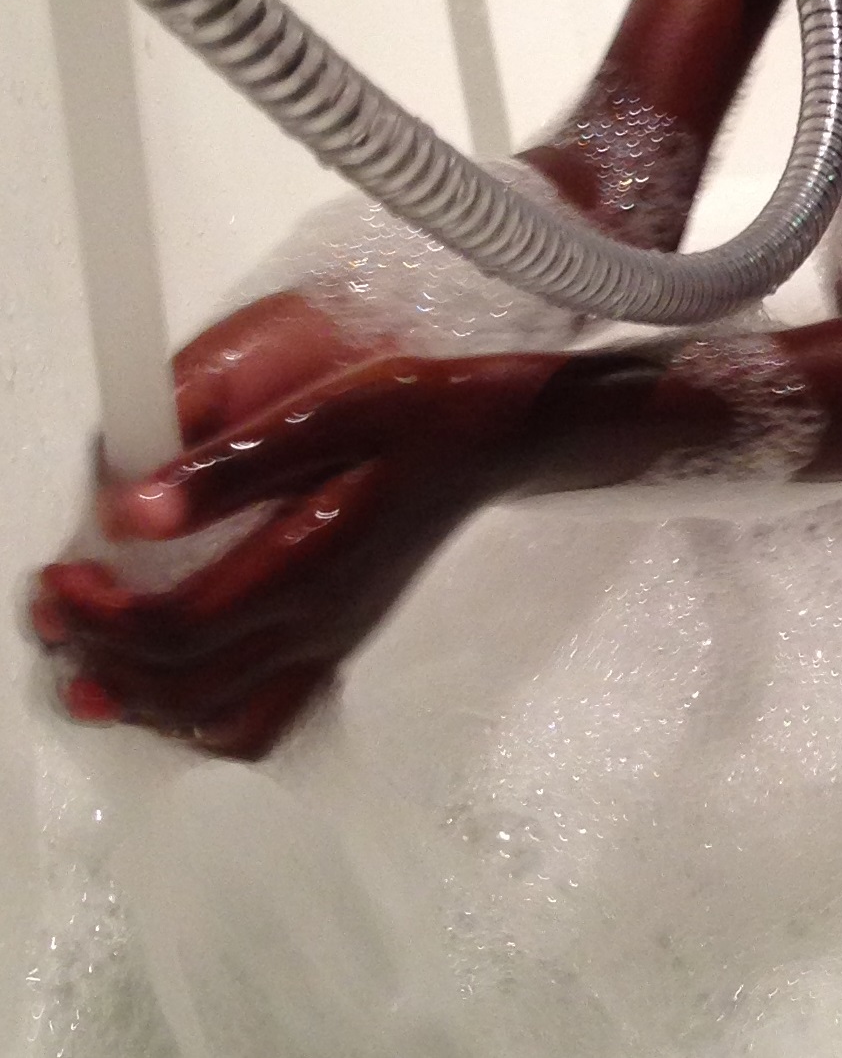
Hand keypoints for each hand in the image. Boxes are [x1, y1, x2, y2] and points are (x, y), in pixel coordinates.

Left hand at [31, 304, 559, 758]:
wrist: (495, 436)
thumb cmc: (417, 410)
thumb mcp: (327, 409)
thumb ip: (229, 464)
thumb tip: (126, 509)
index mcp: (307, 569)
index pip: (176, 630)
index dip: (102, 615)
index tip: (60, 574)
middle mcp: (316, 625)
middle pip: (182, 688)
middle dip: (101, 656)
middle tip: (56, 605)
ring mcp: (330, 642)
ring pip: (218, 722)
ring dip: (143, 702)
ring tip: (93, 658)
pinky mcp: (340, 639)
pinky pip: (259, 719)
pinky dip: (199, 717)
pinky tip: (172, 680)